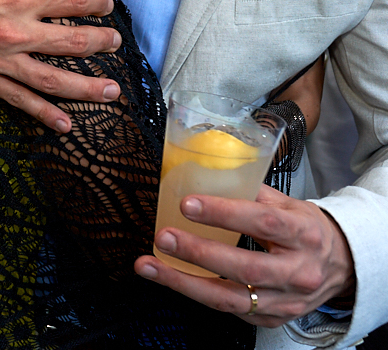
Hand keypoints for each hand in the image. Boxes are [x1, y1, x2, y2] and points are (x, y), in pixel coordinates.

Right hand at [0, 0, 120, 132]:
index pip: (69, 1)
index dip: (95, 3)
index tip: (105, 5)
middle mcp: (12, 32)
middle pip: (71, 43)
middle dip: (100, 43)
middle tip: (115, 43)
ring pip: (52, 80)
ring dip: (86, 87)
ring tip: (111, 90)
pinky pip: (18, 99)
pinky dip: (43, 114)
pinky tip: (65, 124)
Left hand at [135, 185, 354, 326]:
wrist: (342, 267)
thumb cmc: (307, 230)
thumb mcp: (290, 205)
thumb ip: (251, 191)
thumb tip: (205, 173)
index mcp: (304, 234)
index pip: (263, 222)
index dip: (223, 213)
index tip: (187, 204)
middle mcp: (298, 272)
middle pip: (245, 267)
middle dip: (199, 252)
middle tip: (163, 236)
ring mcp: (285, 300)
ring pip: (230, 298)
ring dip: (183, 282)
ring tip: (149, 266)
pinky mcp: (271, 318)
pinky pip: (228, 309)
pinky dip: (195, 294)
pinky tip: (170, 278)